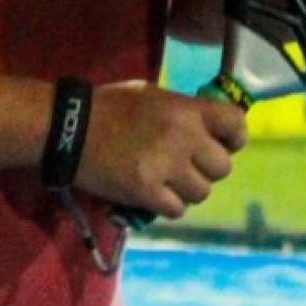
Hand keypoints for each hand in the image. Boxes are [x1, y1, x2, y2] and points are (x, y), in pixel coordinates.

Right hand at [75, 79, 246, 220]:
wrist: (70, 128)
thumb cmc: (110, 106)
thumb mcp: (152, 95)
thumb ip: (183, 111)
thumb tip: (208, 128)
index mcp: (185, 109)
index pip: (235, 124)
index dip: (235, 137)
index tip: (224, 143)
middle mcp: (182, 137)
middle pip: (222, 167)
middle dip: (207, 169)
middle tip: (187, 166)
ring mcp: (165, 167)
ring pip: (201, 193)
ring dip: (188, 190)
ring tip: (168, 181)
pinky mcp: (146, 192)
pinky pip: (177, 209)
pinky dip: (168, 205)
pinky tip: (154, 194)